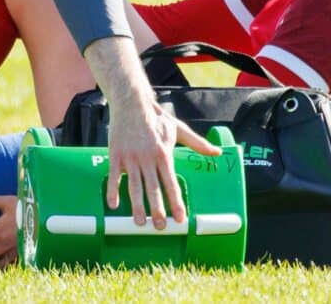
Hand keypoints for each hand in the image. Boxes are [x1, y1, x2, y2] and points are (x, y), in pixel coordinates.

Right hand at [106, 96, 219, 227]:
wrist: (132, 103)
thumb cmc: (156, 117)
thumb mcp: (179, 129)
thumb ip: (197, 143)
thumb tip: (217, 152)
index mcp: (164, 154)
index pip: (171, 183)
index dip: (176, 202)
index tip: (180, 218)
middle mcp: (147, 158)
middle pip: (153, 189)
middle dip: (157, 210)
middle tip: (159, 227)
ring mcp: (130, 157)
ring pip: (134, 186)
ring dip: (137, 206)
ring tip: (139, 223)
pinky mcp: (116, 154)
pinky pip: (114, 176)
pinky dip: (113, 190)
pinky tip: (113, 205)